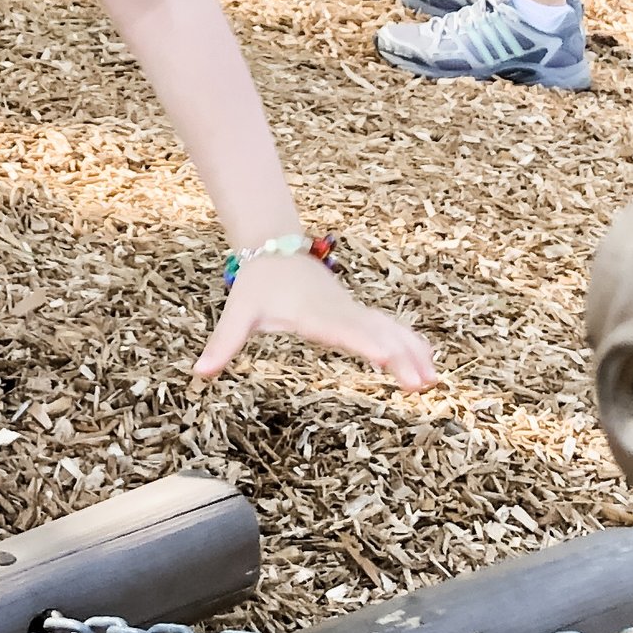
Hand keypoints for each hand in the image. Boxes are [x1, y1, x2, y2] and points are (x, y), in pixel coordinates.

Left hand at [194, 251, 438, 390]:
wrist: (274, 249)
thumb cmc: (257, 285)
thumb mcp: (238, 314)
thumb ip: (223, 343)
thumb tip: (199, 373)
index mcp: (313, 313)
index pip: (343, 330)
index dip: (365, 343)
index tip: (386, 358)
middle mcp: (339, 310)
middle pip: (375, 332)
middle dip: (400, 356)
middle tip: (422, 383)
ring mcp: (351, 310)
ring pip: (388, 329)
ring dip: (411, 351)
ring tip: (433, 379)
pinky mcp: (356, 312)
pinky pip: (388, 327)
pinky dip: (409, 342)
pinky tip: (428, 362)